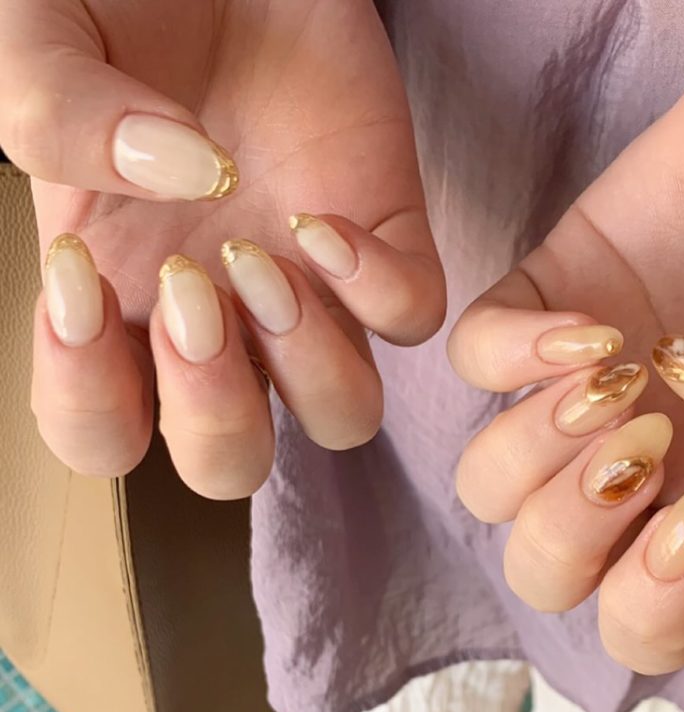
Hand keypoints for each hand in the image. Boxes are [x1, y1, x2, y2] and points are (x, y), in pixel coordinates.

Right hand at [2, 0, 443, 496]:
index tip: (86, 278)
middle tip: (191, 291)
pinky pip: (412, 319)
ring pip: (343, 417)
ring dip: (307, 367)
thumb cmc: (122, 7)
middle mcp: (218, 325)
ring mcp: (309, 293)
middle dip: (212, 412)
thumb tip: (175, 176)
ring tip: (259, 256)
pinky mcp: (385, 240)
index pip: (101, 435)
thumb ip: (55, 118)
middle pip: (232, 464)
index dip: (88, 401)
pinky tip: (323, 218)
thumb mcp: (40, 47)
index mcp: (120, 309)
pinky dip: (380, 291)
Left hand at [449, 21, 683, 673]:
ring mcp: (581, 392)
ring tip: (619, 379)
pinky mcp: (541, 303)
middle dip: (572, 528)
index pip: (641, 629)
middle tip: (649, 442)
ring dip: (536, 449)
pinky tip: (591, 328)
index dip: (651, 608)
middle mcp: (637, 471)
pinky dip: (511, 354)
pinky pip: (471, 357)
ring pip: (485, 482)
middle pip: (541, 569)